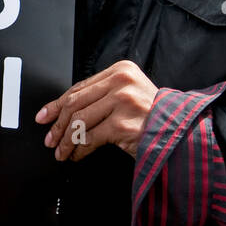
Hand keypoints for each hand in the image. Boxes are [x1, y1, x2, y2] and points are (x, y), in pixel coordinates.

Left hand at [35, 60, 158, 160]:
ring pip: (80, 121)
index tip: (44, 116)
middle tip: (50, 140)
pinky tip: (76, 156)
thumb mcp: (128, 97)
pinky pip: (90, 138)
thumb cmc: (154, 118)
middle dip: (58, 125)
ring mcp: (123, 101)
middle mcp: (122, 81)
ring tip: (62, 152)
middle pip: (76, 103)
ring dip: (66, 141)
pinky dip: (79, 149)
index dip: (57, 104)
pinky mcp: (123, 123)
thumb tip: (63, 113)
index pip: (80, 87)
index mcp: (121, 70)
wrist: (181, 134)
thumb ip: (102, 97)